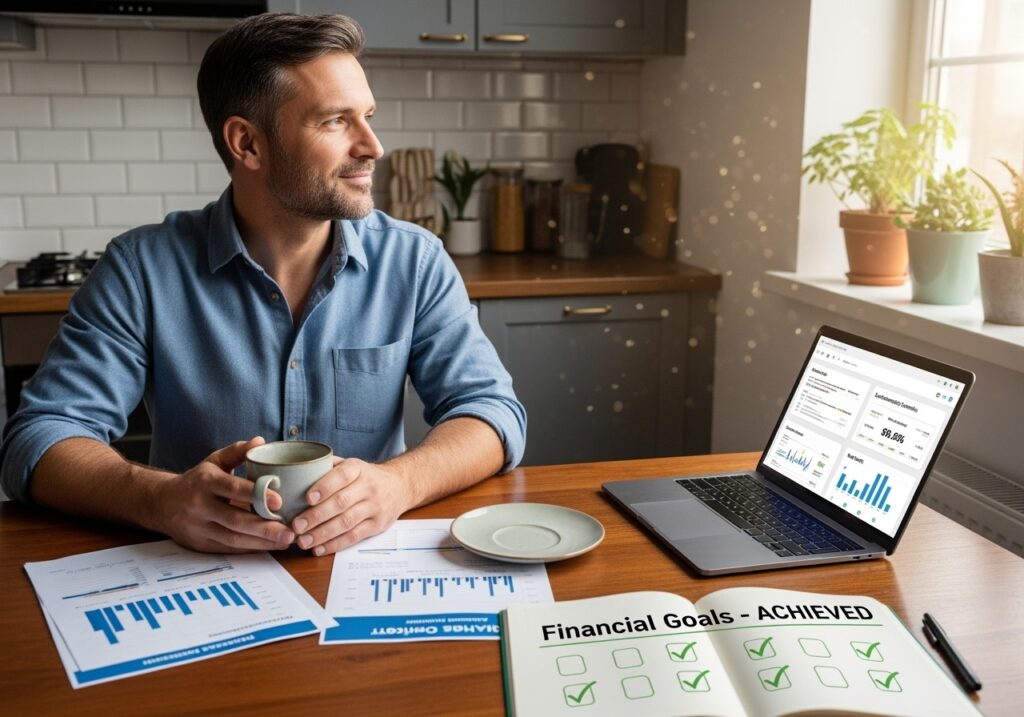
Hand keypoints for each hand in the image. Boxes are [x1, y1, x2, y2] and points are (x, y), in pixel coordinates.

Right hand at [152, 437, 295, 552]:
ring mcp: (199, 528)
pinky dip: (250, 549)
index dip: (256, 495)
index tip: (280, 501)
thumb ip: (238, 451)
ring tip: (286, 540)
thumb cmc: (196, 480)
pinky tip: (270, 546)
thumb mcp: (214, 461)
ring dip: (262, 542)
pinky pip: (228, 549)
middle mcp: (200, 506)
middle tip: (290, 531)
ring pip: (233, 539)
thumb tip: (261, 442)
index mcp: (206, 482)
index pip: (232, 488)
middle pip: (235, 520)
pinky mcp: (200, 544)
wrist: (161, 503)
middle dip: (265, 528)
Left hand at [290, 457, 410, 555]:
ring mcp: (374, 508)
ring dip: (322, 534)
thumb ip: (328, 467)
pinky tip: (319, 548)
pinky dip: (335, 544)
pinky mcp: (377, 525)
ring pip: (346, 522)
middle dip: (316, 516)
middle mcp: (369, 487)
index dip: (325, 486)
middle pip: (341, 503)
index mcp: (358, 469)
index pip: (342, 476)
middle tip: (297, 526)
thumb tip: (296, 472)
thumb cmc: (365, 476)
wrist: (399, 486)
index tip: (308, 498)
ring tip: (303, 541)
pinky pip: (354, 536)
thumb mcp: (351, 464)